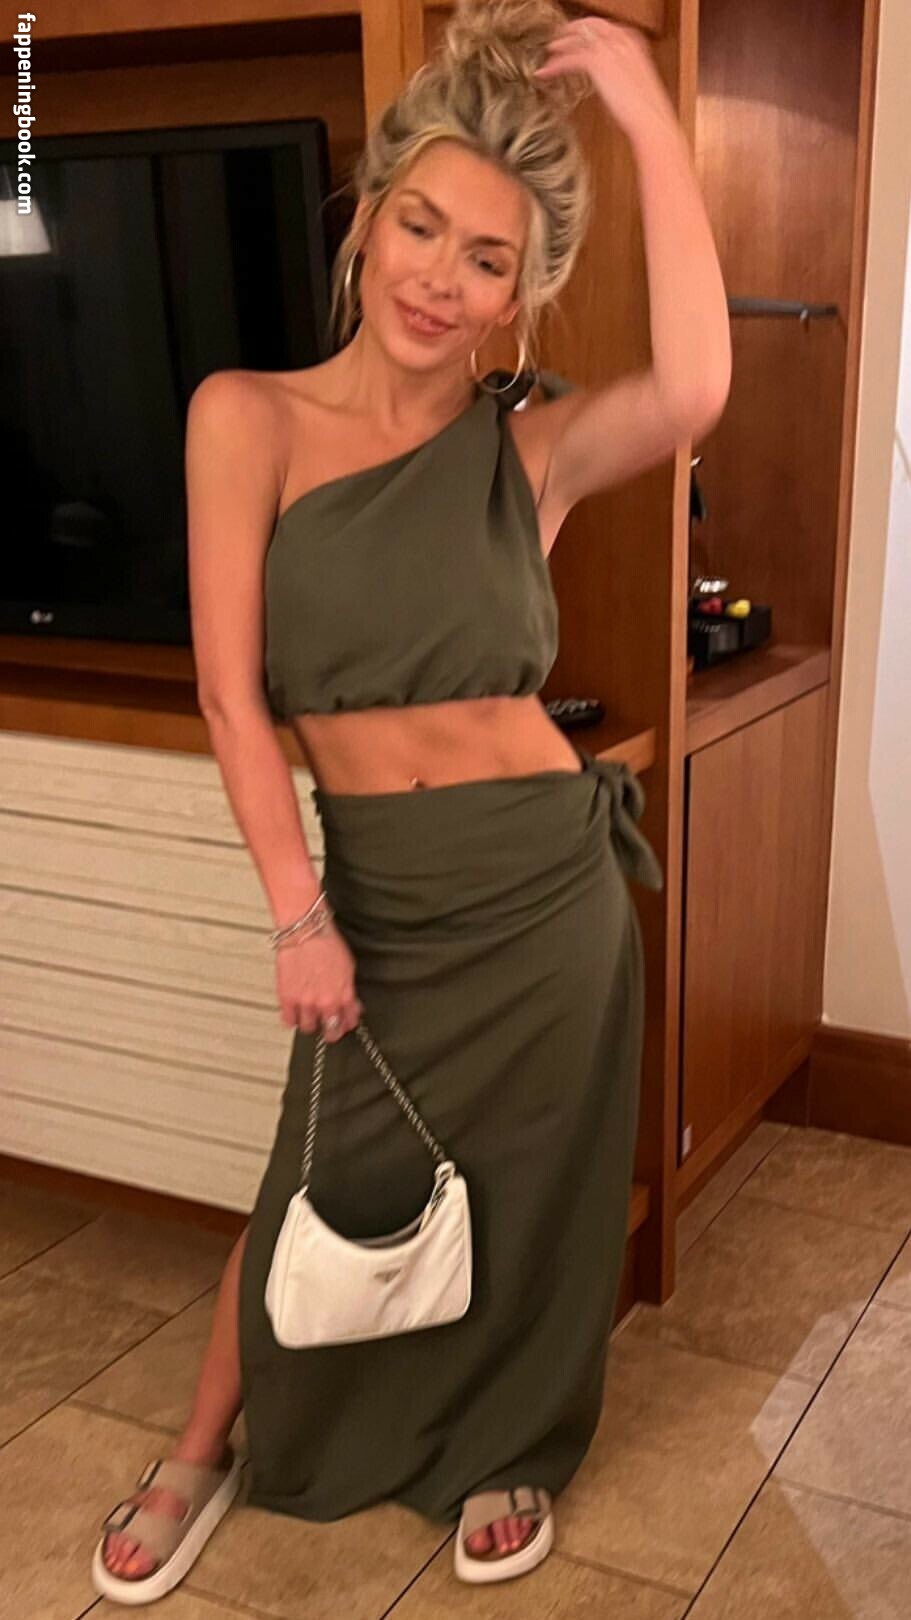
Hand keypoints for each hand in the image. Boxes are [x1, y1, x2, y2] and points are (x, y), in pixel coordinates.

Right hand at [275, 921, 363, 1040]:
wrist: (306, 931)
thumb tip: (352, 1004)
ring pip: (308, 1028)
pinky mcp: (287, 998)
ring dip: (310, 1023)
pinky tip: (294, 1012)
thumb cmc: (326, 943)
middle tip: (327, 1025)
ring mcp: (305, 1002)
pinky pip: (288, 1020)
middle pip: (329, 1032)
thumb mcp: (348, 967)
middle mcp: (325, 1002)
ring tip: (309, 1015)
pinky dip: (291, 1019)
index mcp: (343, 995)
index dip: (346, 1024)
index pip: (348, 1022)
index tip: (343, 1023)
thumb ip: (349, 990)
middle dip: (330, 1030)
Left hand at [534, 15, 678, 145]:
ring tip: (550, 52)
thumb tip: (609, 82)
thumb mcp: (636, 85)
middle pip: (591, 26)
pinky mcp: (598, 63)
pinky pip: (570, 59)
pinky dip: (556, 65)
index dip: (590, 32)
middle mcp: (622, 40)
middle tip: (559, 39)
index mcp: (635, 42)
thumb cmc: (647, 112)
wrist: (651, 120)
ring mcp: (610, 49)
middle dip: (573, 30)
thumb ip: (621, 75)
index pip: (607, 28)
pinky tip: (545, 72)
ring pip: (578, 38)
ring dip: (561, 44)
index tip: (580, 38)